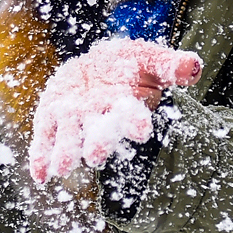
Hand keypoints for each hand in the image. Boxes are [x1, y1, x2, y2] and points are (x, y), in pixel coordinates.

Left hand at [29, 38, 202, 183]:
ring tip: (62, 167)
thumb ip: (170, 65)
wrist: (96, 67)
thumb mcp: (149, 59)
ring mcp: (74, 121)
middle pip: (100, 132)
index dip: (134, 122)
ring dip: (66, 153)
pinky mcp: (50, 120)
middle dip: (98, 143)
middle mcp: (100, 118)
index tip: (140, 130)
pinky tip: (39, 174)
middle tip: (95, 155)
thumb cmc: (129, 66)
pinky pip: (44, 140)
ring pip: (70, 138)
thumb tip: (194, 68)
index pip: (132, 116)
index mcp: (126, 105)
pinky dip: (40, 156)